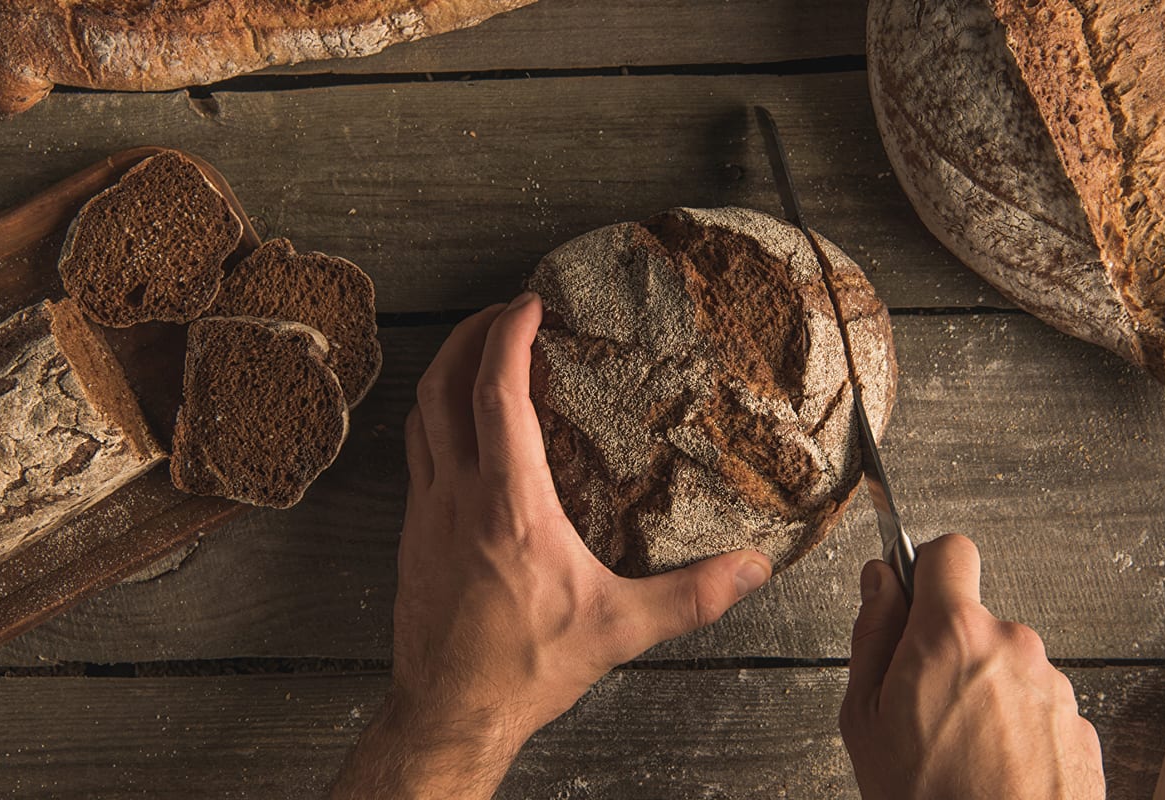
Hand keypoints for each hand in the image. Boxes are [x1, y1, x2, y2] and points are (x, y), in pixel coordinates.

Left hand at [331, 292, 772, 798]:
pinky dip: (436, 420)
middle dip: (468, 335)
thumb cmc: (524, 669)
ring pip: (420, 417)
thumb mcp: (618, 630)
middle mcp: (457, 496)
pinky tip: (462, 431)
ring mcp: (427, 513)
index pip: (497, 394)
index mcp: (509, 505)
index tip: (529, 304)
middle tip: (502, 313)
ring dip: (444, 373)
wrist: (449, 713)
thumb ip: (690, 596)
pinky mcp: (413, 535)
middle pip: (442, 387)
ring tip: (478, 355)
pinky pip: (416, 454)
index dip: (508, 337)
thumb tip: (751, 570)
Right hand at [840, 535, 1104, 799]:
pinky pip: (1039, 709)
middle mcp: (1013, 644)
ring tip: (959, 753)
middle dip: (950, 651)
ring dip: (985, 694)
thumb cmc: (926, 798)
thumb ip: (872, 634)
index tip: (913, 594)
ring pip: (1008, 667)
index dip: (926, 568)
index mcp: (952, 632)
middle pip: (976, 620)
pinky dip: (1017, 731)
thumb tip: (878, 580)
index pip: (949, 551)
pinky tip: (994, 771)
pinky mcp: (1081, 727)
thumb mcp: (864, 716)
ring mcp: (1055, 686)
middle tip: (921, 708)